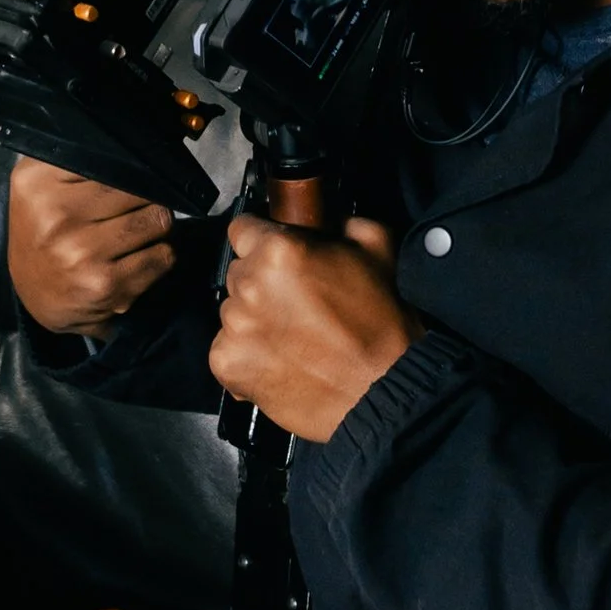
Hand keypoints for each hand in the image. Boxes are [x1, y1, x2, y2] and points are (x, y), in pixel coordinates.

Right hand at [7, 157, 177, 336]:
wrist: (31, 292)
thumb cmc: (44, 229)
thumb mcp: (40, 182)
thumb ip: (77, 156)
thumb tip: (133, 147)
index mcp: (38, 184)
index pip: (113, 159)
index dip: (130, 167)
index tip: (129, 177)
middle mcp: (58, 218)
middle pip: (142, 189)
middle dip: (146, 197)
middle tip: (132, 207)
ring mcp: (84, 254)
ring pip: (159, 221)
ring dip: (155, 225)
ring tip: (134, 231)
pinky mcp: (108, 286)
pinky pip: (164, 256)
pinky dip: (158, 255)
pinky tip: (134, 257)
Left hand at [209, 215, 419, 442]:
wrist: (383, 390)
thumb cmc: (382, 325)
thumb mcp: (378, 248)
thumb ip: (342, 222)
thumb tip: (326, 220)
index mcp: (279, 251)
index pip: (242, 228)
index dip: (262, 238)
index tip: (275, 252)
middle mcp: (249, 285)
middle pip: (239, 271)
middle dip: (262, 281)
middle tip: (297, 301)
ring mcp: (235, 327)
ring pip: (233, 310)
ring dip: (255, 318)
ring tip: (294, 336)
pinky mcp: (228, 364)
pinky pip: (227, 347)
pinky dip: (247, 353)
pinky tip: (280, 358)